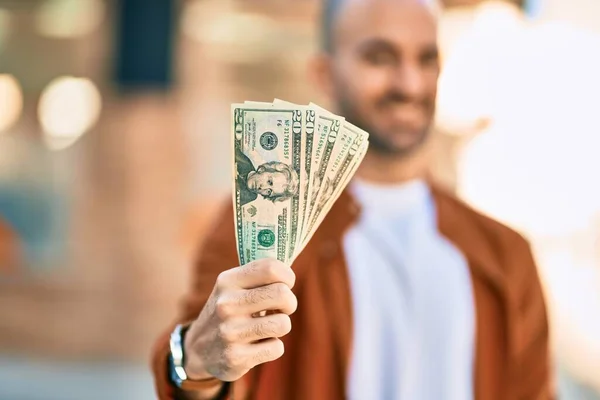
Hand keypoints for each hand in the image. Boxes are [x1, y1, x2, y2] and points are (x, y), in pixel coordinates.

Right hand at [183, 258, 296, 381]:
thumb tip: (290, 270)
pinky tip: (258, 345)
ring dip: (281, 326)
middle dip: (290, 302)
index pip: (271, 268)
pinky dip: (272, 347)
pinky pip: (277, 348)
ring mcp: (230, 332)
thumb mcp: (233, 287)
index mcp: (227, 281)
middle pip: (282, 294)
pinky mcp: (236, 358)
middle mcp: (226, 305)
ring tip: (267, 326)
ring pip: (283, 324)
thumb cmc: (229, 310)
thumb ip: (259, 275)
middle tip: (282, 308)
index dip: (287, 276)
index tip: (286, 284)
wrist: (198, 350)